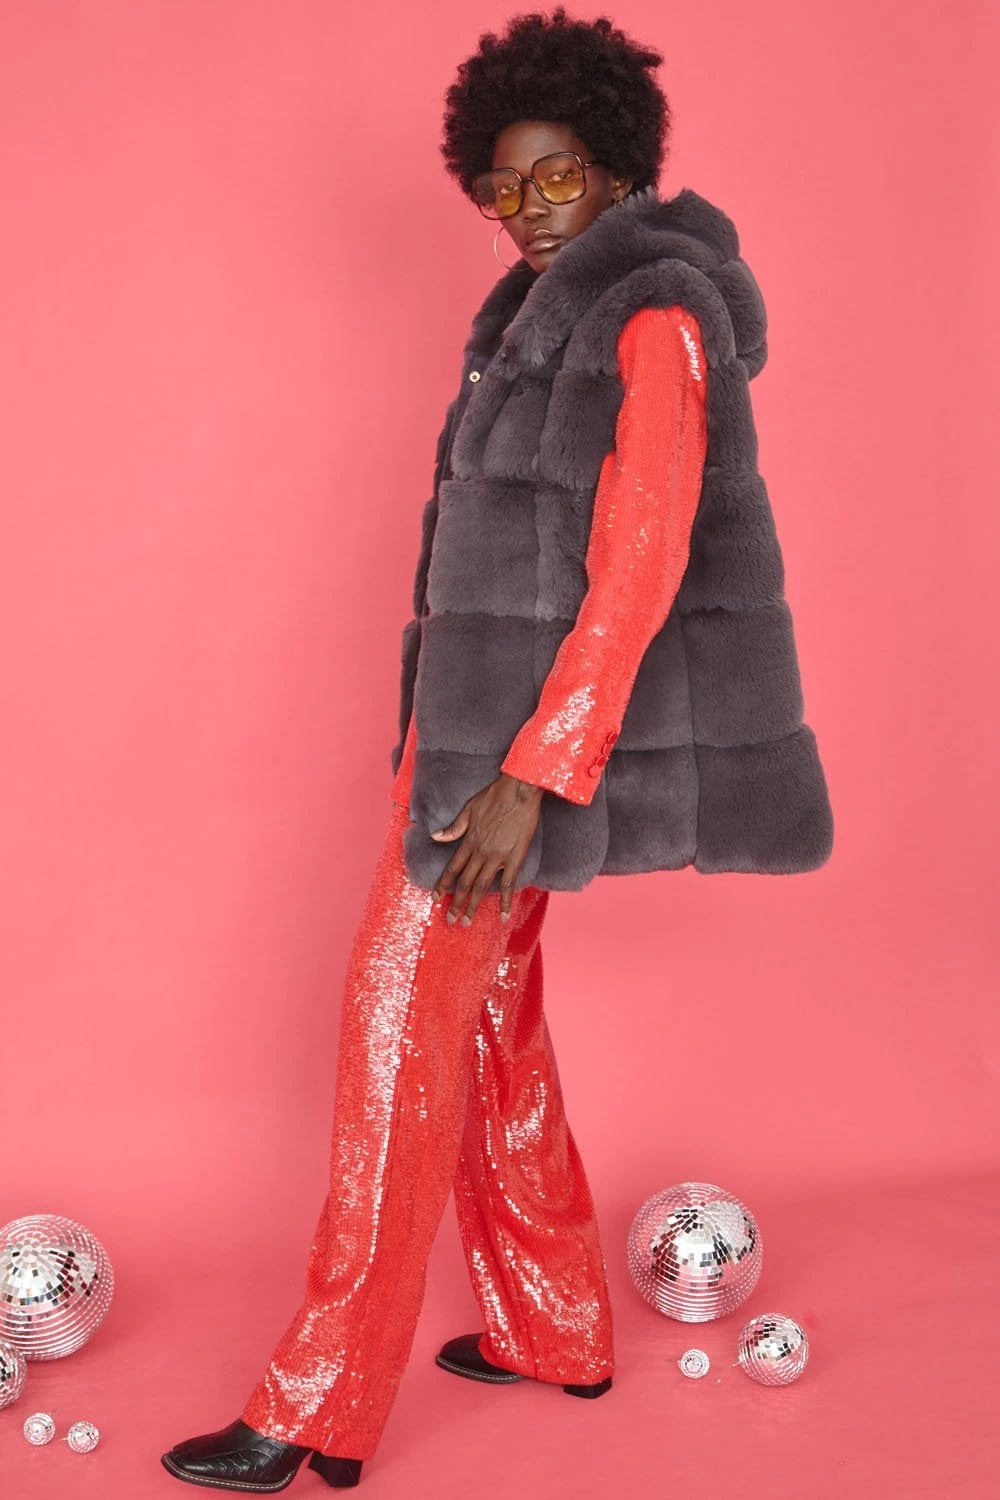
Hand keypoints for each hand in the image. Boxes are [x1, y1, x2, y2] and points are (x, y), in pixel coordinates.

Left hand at [430, 773, 543, 926]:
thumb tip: (435, 836)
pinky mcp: (515, 858)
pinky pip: (508, 884)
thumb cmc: (495, 796)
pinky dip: (505, 902)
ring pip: (481, 887)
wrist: (518, 790)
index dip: (442, 885)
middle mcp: (480, 852)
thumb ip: (454, 827)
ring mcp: (497, 857)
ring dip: (472, 906)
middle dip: (455, 903)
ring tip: (467, 922)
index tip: (435, 898)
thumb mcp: (469, 809)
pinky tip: (503, 916)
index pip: (452, 868)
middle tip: (449, 920)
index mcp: (469, 841)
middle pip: (464, 883)